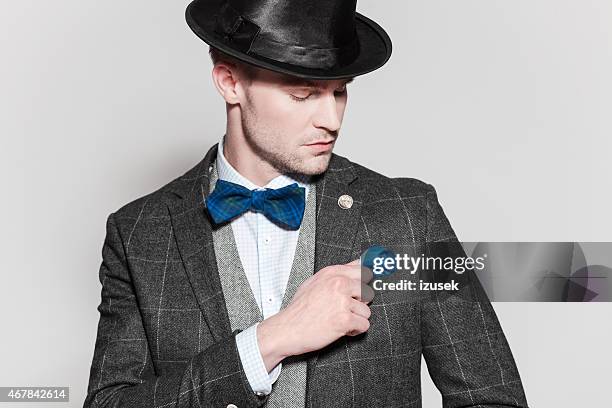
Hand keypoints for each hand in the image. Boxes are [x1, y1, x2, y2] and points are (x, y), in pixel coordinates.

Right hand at [257, 259, 374, 371]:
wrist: (286, 329)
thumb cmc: (299, 309)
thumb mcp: (314, 282)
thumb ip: (336, 274)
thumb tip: (358, 264)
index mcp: (331, 273)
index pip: (362, 270)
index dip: (364, 282)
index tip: (363, 289)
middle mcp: (338, 284)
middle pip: (368, 292)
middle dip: (359, 303)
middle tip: (345, 309)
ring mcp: (342, 301)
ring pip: (366, 311)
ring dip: (356, 319)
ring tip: (339, 320)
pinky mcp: (345, 319)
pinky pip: (364, 325)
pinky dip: (355, 330)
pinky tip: (341, 329)